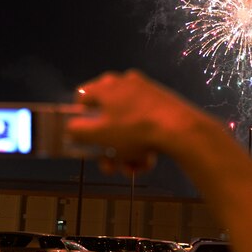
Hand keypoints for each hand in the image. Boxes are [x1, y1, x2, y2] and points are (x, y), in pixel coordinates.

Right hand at [67, 70, 203, 174]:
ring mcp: (145, 93)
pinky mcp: (162, 104)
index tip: (83, 138)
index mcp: (106, 86)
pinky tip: (146, 161)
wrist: (180, 129)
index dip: (79, 119)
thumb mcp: (98, 135)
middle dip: (106, 146)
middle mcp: (125, 84)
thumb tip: (70, 129)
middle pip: (106, 117)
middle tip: (109, 164)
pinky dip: (142, 144)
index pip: (82, 98)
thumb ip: (77, 131)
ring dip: (125, 150)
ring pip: (126, 126)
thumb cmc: (135, 129)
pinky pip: (144, 126)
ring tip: (131, 167)